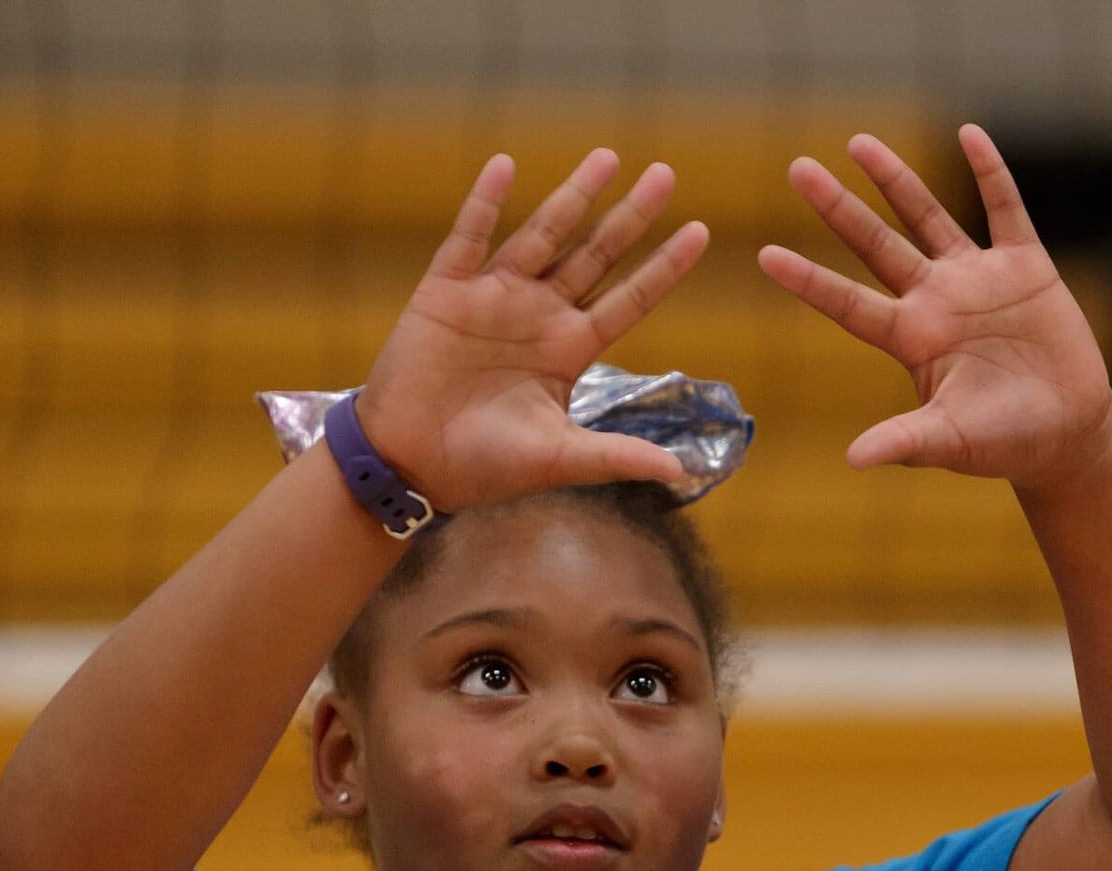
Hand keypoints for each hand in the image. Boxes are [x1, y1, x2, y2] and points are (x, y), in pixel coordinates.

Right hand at [356, 149, 709, 510]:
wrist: (410, 464)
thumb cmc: (485, 466)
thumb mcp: (558, 458)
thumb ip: (614, 456)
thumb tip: (678, 472)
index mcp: (570, 349)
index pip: (629, 299)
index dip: (663, 267)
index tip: (700, 231)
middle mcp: (539, 315)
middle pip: (596, 255)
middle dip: (630, 216)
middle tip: (665, 173)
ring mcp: (494, 298)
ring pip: (542, 234)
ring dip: (573, 197)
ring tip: (608, 157)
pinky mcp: (445, 291)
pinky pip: (469, 237)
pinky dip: (485, 202)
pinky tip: (506, 165)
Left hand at [757, 124, 1111, 492]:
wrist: (1066, 434)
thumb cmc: (1004, 444)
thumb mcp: (952, 442)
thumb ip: (905, 442)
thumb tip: (853, 461)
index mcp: (912, 340)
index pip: (849, 303)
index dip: (810, 280)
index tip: (765, 255)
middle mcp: (936, 301)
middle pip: (876, 244)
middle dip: (838, 207)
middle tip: (797, 168)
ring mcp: (978, 280)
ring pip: (927, 217)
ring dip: (895, 181)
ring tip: (858, 144)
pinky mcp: (1026, 268)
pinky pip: (1005, 209)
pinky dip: (991, 173)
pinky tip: (970, 135)